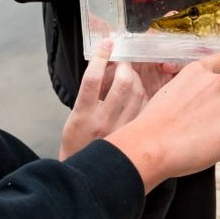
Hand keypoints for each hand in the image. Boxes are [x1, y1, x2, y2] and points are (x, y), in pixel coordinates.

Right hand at [59, 41, 147, 159]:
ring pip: (138, 93)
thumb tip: (104, 64)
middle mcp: (103, 123)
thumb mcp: (74, 117)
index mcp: (82, 117)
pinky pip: (145, 106)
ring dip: (136, 77)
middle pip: (122, 83)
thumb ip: (88, 93)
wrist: (86, 175)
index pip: (92, 80)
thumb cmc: (77, 141)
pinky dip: (143, 93)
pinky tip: (138, 90)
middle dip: (125, 65)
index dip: (101, 57)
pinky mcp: (135, 135)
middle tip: (122, 59)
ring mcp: (122, 130)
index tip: (107, 43)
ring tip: (129, 73)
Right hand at [105, 50, 219, 190]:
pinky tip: (209, 151)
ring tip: (196, 141)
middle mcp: (216, 82)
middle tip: (195, 131)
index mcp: (197, 72)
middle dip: (218, 117)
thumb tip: (202, 110)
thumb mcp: (169, 94)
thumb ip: (192, 94)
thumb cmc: (154, 127)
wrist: (153, 144)